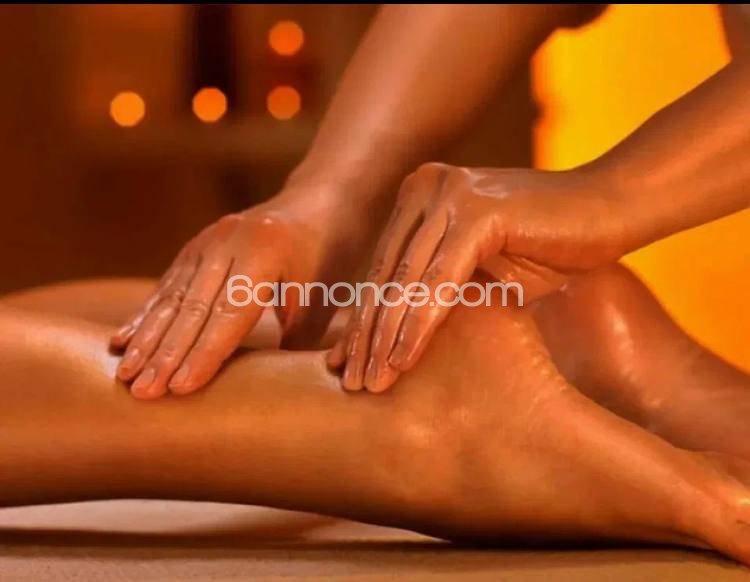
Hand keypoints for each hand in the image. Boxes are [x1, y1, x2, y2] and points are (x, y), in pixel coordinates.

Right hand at [112, 189, 365, 398]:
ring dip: (147, 339)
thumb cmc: (331, 257)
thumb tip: (270, 392)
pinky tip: (124, 341)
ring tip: (126, 375)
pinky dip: (147, 315)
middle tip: (142, 392)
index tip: (179, 389)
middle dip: (165, 353)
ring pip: (173, 296)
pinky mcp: (197, 245)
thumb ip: (295, 340)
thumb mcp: (323, 297)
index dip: (204, 353)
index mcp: (265, 252)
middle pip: (193, 306)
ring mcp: (209, 239)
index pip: (229, 313)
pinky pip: (169, 284)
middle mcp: (230, 241)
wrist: (322, 202)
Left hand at [328, 163, 628, 392]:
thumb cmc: (548, 246)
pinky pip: (439, 283)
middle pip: (384, 275)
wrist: (612, 211)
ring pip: (405, 281)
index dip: (362, 320)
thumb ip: (435, 286)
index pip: (382, 268)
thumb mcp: (479, 270)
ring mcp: (447, 194)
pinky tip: (402, 362)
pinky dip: (419, 326)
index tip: (346, 364)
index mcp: (419, 195)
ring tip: (370, 385)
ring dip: (384, 338)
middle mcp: (425, 187)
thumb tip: (388, 332)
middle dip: (364, 335)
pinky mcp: (476, 212)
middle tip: (348, 383)